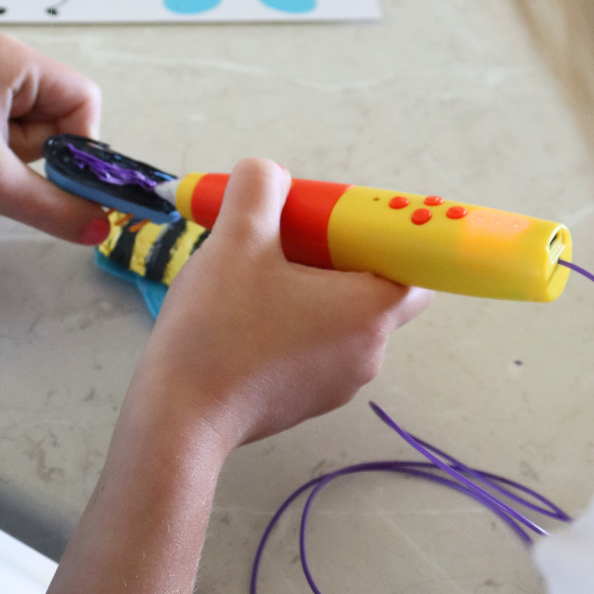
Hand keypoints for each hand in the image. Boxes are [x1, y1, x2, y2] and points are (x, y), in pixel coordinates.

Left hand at [0, 34, 109, 243]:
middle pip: (63, 115)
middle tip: (7, 172)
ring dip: (20, 161)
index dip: (82, 143)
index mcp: (13, 61)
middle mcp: (2, 64)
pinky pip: (11, 136)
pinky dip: (3, 161)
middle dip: (45, 154)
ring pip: (38, 131)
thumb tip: (103, 228)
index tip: (60, 178)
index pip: (83, 99)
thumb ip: (56, 207)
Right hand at [132, 158, 432, 449]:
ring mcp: (339, 382)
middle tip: (289, 238)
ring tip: (255, 275)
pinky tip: (245, 313)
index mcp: (370, 311)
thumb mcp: (236, 241)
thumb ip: (258, 190)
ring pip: (340, 315)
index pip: (415, 264)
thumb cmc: (219, 330)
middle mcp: (369, 351)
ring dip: (310, 287)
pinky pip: (316, 344)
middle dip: (337, 254)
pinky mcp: (307, 399)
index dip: (384, 233)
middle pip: (374, 286)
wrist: (179, 420)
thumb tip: (268, 173)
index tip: (340, 222)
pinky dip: (293, 321)